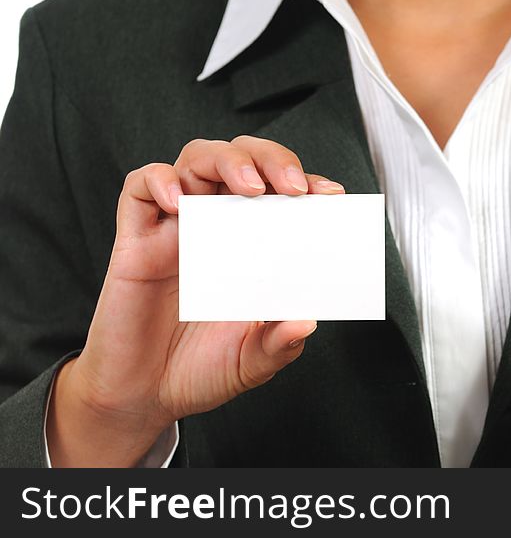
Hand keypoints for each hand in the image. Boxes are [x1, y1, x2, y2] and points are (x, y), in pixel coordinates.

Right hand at [47, 136, 344, 466]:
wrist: (143, 398)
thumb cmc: (199, 368)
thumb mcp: (252, 361)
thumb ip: (279, 343)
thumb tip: (306, 322)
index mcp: (251, 245)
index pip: (280, 192)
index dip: (306, 183)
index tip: (330, 196)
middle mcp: (216, 226)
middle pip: (242, 159)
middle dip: (271, 158)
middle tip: (293, 186)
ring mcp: (175, 228)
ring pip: (196, 159)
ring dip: (227, 161)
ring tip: (249, 188)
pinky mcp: (134, 240)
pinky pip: (138, 188)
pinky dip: (158, 180)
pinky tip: (177, 200)